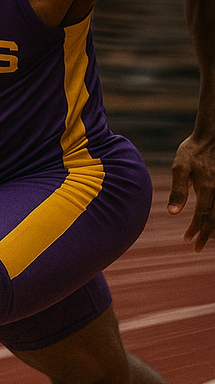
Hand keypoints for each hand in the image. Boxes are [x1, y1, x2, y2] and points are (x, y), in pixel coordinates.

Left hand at [168, 134, 214, 250]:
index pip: (202, 217)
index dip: (196, 231)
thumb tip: (172, 213)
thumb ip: (177, 190)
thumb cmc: (192, 150)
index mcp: (207, 188)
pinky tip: (212, 221)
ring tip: (206, 238)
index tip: (188, 241)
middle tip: (197, 248)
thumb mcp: (180, 167)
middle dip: (207, 236)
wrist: (212, 134)